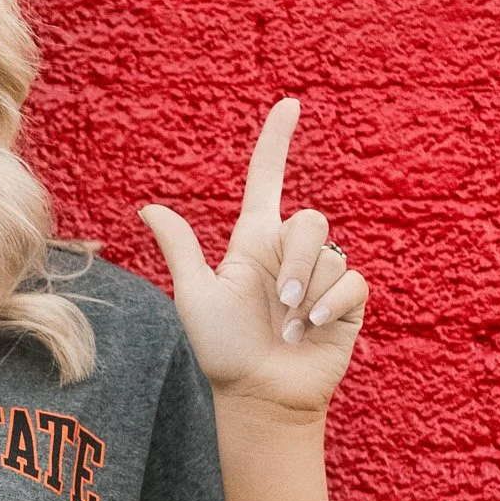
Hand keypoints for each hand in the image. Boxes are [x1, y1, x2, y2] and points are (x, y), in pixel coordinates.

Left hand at [138, 100, 367, 416]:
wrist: (259, 395)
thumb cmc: (224, 350)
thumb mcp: (196, 297)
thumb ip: (181, 251)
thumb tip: (148, 207)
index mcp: (253, 244)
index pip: (267, 182)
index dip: (276, 143)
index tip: (288, 105)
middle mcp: (289, 254)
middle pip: (310, 221)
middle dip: (295, 264)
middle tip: (277, 306)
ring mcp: (322, 277)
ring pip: (332, 254)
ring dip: (306, 295)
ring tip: (288, 328)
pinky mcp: (348, 302)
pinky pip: (352, 282)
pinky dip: (329, 306)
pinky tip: (310, 329)